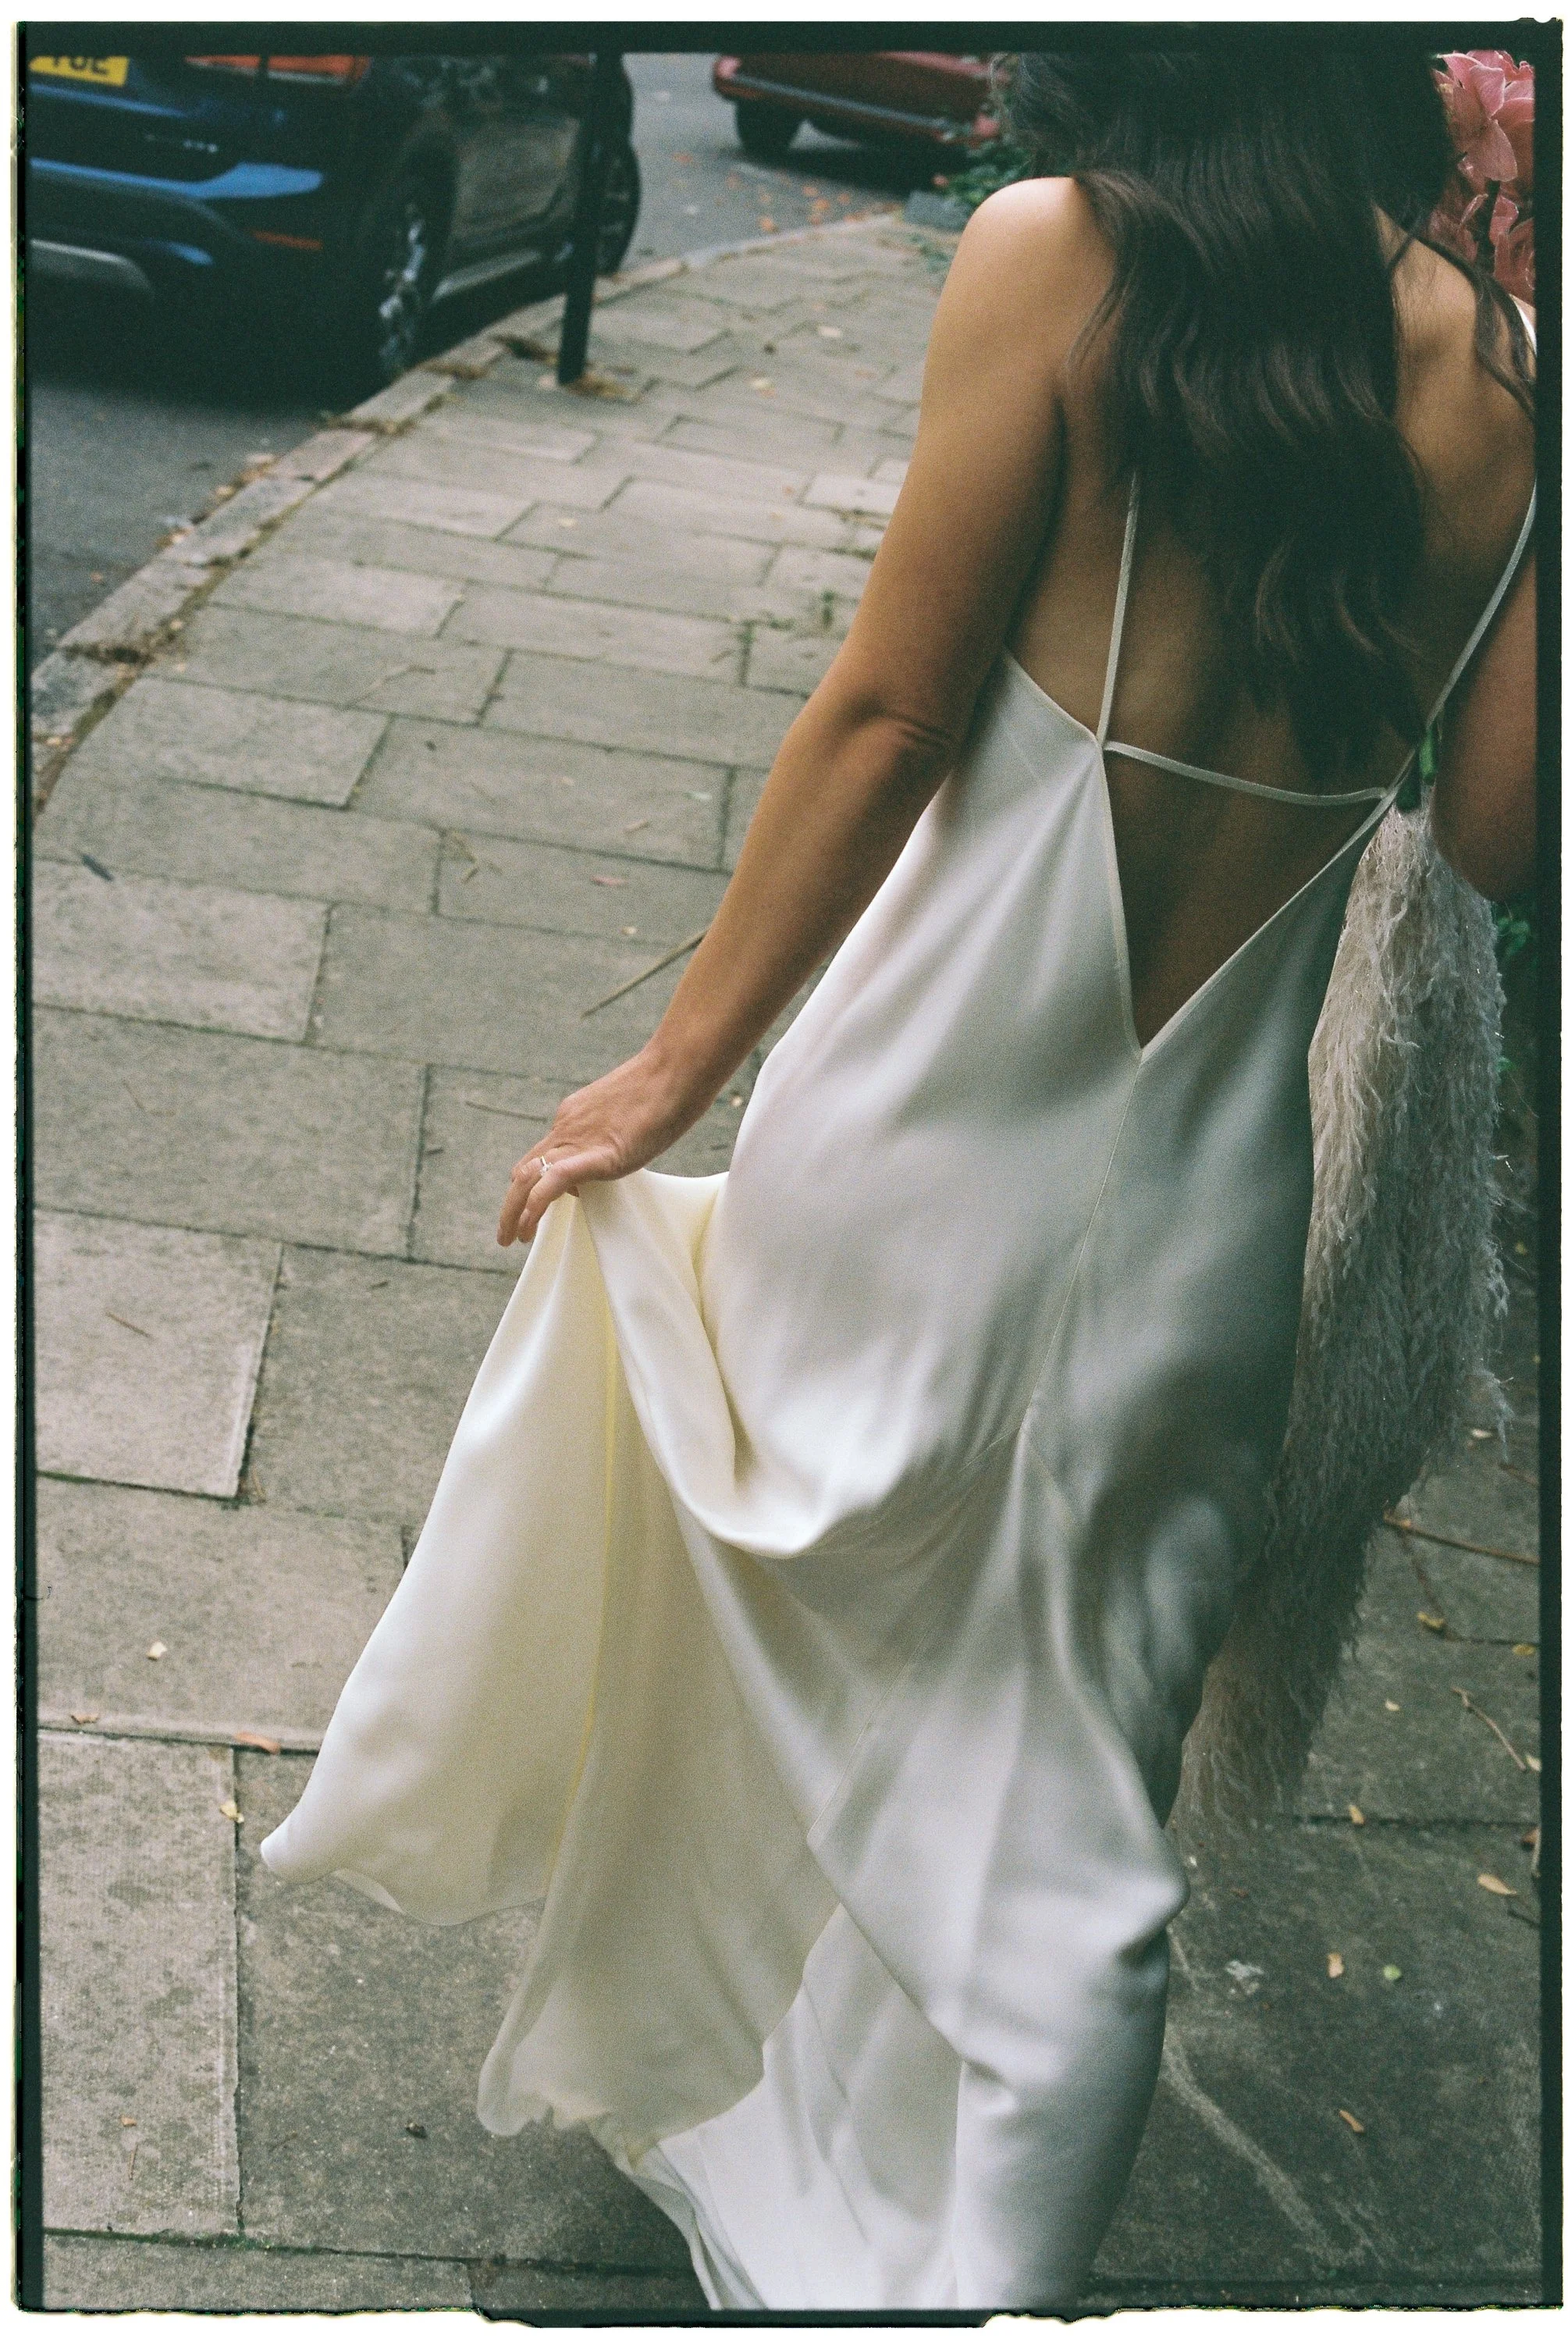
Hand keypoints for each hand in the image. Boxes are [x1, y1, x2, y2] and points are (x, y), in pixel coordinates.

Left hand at [497, 1046, 707, 1247]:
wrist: (675, 1071)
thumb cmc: (664, 1091)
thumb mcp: (628, 1117)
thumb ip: (610, 1137)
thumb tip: (608, 1157)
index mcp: (573, 1116)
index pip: (544, 1154)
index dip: (534, 1183)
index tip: (537, 1208)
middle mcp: (566, 1127)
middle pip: (525, 1169)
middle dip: (511, 1204)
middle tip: (506, 1234)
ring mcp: (577, 1139)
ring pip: (529, 1178)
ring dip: (514, 1212)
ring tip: (510, 1239)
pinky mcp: (595, 1154)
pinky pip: (553, 1181)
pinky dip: (534, 1206)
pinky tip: (527, 1227)